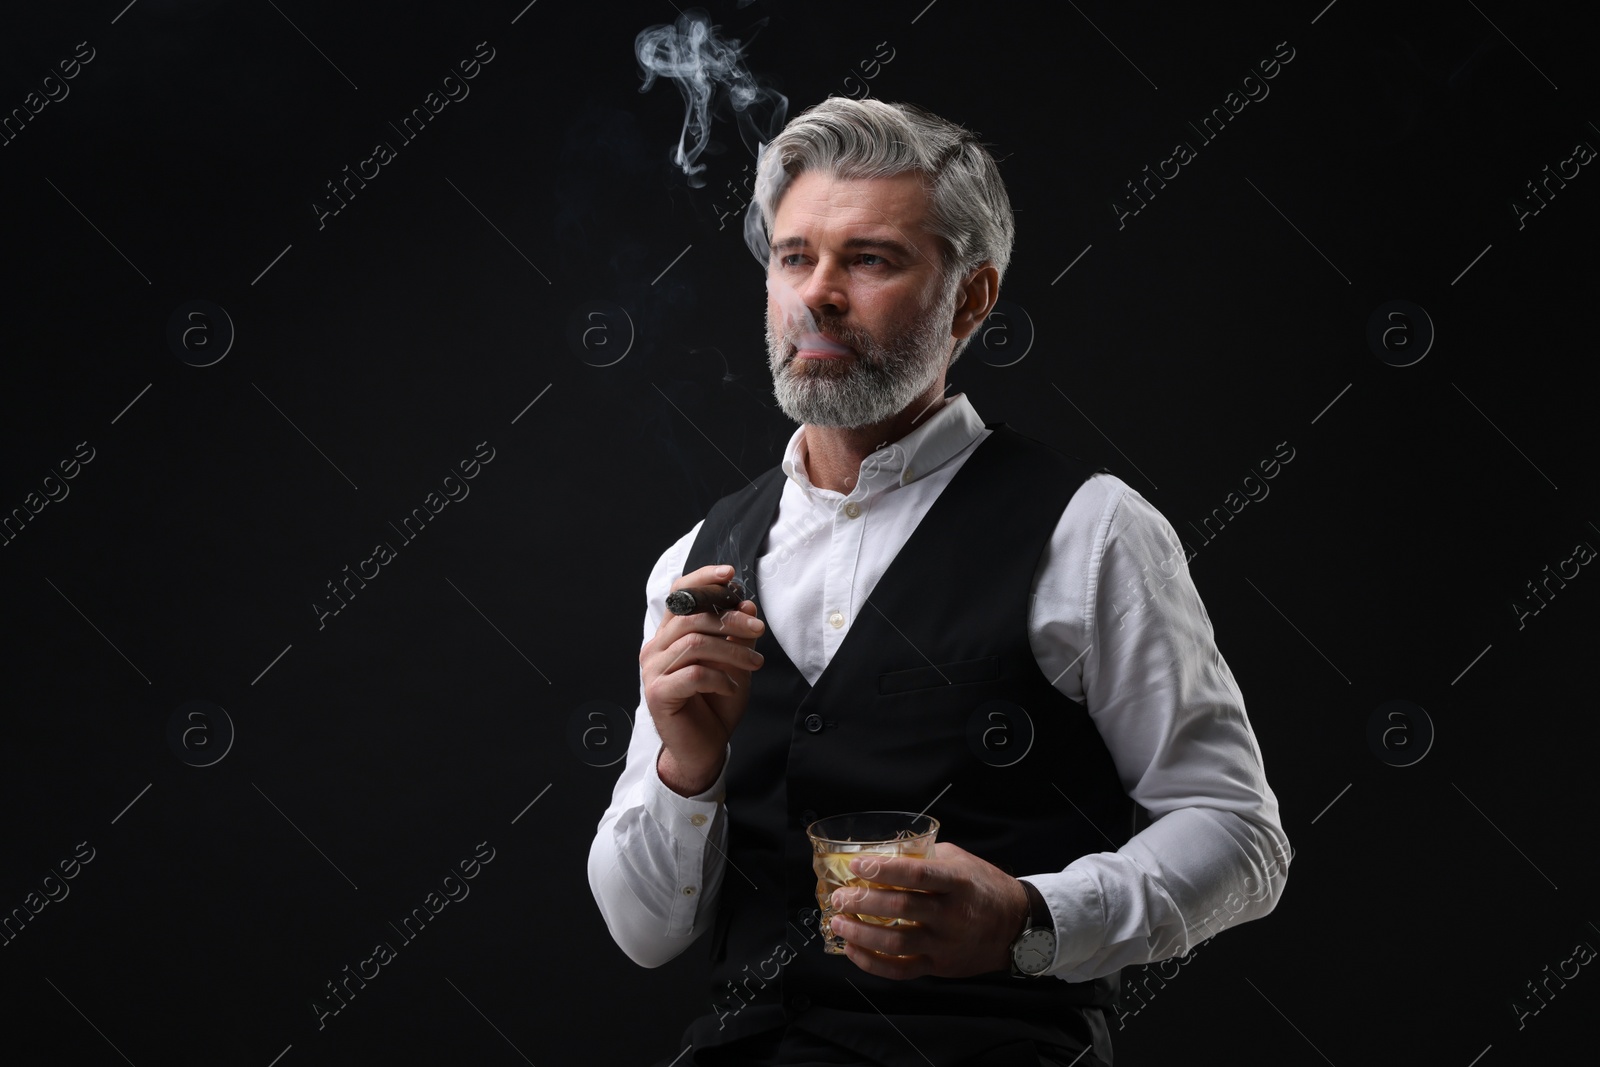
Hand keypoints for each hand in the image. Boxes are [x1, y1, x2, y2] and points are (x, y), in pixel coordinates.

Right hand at [640, 564, 765, 795]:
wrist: (704, 749)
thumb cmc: (716, 704)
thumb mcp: (734, 663)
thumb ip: (737, 635)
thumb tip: (747, 605)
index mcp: (669, 635)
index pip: (679, 594)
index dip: (703, 579)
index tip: (731, 575)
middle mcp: (655, 648)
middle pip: (692, 616)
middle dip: (730, 619)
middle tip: (759, 630)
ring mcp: (653, 671)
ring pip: (694, 642)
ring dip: (732, 649)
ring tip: (756, 663)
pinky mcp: (658, 694)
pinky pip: (693, 674)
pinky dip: (720, 678)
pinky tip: (731, 687)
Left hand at [828, 842, 1030, 979]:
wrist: (1017, 927)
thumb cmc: (985, 888)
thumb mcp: (962, 862)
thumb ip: (927, 857)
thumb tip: (886, 853)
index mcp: (958, 883)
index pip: (917, 874)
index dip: (884, 869)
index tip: (857, 865)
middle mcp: (952, 915)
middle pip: (901, 907)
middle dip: (864, 900)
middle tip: (840, 896)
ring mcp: (945, 944)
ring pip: (897, 943)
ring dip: (862, 933)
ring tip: (839, 923)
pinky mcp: (940, 967)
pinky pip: (901, 970)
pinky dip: (872, 963)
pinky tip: (853, 950)